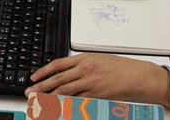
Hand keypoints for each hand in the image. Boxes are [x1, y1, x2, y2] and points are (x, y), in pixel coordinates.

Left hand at [24, 53, 169, 107]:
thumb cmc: (122, 68)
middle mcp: (85, 70)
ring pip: (64, 92)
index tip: (33, 77)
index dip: (43, 71)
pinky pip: (77, 102)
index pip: (57, 65)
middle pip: (57, 79)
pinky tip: (57, 110)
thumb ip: (82, 65)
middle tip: (30, 93)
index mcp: (84, 59)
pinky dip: (65, 106)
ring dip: (49, 98)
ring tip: (38, 103)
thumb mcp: (99, 60)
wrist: (139, 76)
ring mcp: (90, 83)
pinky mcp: (96, 96)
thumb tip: (66, 73)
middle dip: (41, 87)